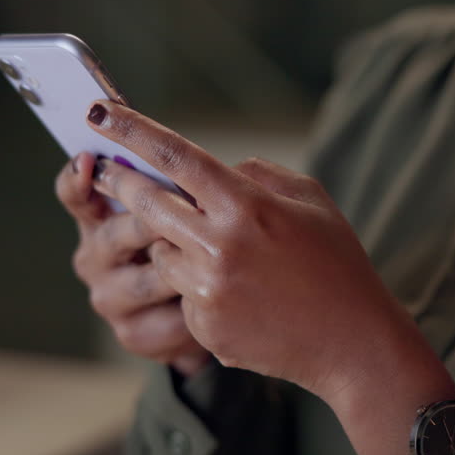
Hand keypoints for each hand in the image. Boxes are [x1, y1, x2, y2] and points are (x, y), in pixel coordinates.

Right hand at [54, 153, 210, 376]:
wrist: (206, 316)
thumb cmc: (192, 246)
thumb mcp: (180, 210)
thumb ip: (171, 184)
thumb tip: (183, 157)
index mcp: (99, 219)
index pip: (74, 194)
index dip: (78, 177)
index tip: (91, 159)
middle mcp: (94, 258)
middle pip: (114, 235)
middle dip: (152, 221)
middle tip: (186, 212)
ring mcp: (109, 299)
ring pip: (147, 279)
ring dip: (185, 267)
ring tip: (219, 258)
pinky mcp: (134, 335)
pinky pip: (171, 316)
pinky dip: (200, 305)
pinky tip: (224, 299)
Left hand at [85, 102, 454, 412]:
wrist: (353, 343)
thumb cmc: (337, 264)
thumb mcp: (311, 200)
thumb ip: (257, 175)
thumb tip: (214, 170)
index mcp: (247, 206)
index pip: (175, 156)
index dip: (132, 129)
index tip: (100, 112)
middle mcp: (220, 247)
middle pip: (147, 205)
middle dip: (122, 185)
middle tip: (108, 172)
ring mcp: (208, 291)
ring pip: (161, 253)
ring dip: (174, 244)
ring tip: (224, 255)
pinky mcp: (205, 327)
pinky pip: (183, 294)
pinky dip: (201, 289)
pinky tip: (245, 298)